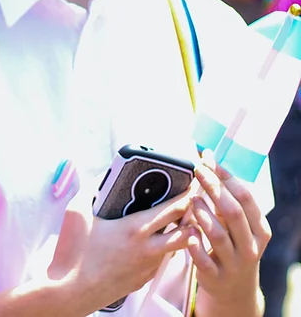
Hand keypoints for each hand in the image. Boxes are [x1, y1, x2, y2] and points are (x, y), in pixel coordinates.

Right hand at [48, 177, 193, 311]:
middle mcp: (147, 249)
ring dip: (178, 234)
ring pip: (175, 248)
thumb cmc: (73, 252)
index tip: (192, 185)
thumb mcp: (77, 211)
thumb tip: (102, 177)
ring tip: (172, 222)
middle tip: (192, 204)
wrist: (70, 291)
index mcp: (134, 229)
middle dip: (193, 216)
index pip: (172, 211)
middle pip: (185, 232)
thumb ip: (91, 189)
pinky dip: (162, 249)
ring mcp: (146, 267)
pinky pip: (160, 261)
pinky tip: (149, 243)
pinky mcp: (141, 280)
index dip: (186, 196)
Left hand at [188, 151, 270, 313]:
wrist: (233, 289)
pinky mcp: (216, 277)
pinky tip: (187, 232)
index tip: (209, 160)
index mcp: (259, 230)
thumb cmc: (232, 245)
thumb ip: (224, 197)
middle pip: (233, 212)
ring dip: (202, 213)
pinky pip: (203, 260)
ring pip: (218, 235)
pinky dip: (194, 244)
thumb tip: (208, 157)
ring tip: (191, 199)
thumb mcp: (236, 225)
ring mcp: (234, 263)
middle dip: (214, 187)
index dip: (227, 176)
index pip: (246, 198)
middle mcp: (250, 246)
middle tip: (197, 169)